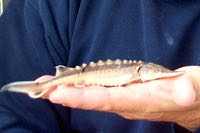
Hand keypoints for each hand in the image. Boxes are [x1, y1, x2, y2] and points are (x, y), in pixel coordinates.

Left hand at [37, 66, 199, 131]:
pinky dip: (80, 89)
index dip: (82, 98)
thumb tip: (185, 92)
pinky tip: (68, 85)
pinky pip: (98, 92)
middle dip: (66, 95)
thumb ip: (187, 89)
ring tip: (47, 85)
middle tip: (41, 88)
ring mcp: (125, 100)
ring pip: (93, 96)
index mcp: (141, 100)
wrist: (193, 102)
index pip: (107, 100)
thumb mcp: (195, 87)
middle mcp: (128, 103)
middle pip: (93, 100)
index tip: (58, 93)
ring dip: (69, 91)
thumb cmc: (193, 92)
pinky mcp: (124, 95)